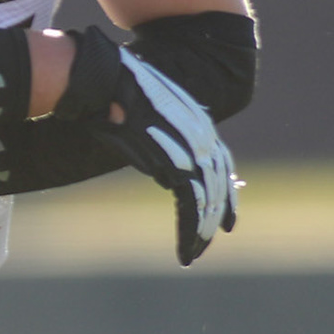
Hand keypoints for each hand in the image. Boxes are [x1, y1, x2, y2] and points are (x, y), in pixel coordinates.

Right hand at [96, 47, 238, 265]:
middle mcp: (203, 135)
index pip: (222, 164)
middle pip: (219, 186)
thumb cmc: (113, 95)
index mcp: (198, 121)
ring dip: (201, 232)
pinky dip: (190, 233)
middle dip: (214, 218)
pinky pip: (192, 207)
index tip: (228, 221)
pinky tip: (186, 251)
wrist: (105, 80)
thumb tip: (165, 174)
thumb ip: (161, 144)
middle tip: (206, 242)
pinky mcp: (177, 164)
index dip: (227, 194)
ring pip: (208, 201)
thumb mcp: (144, 118)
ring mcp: (193, 149)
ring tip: (192, 253)